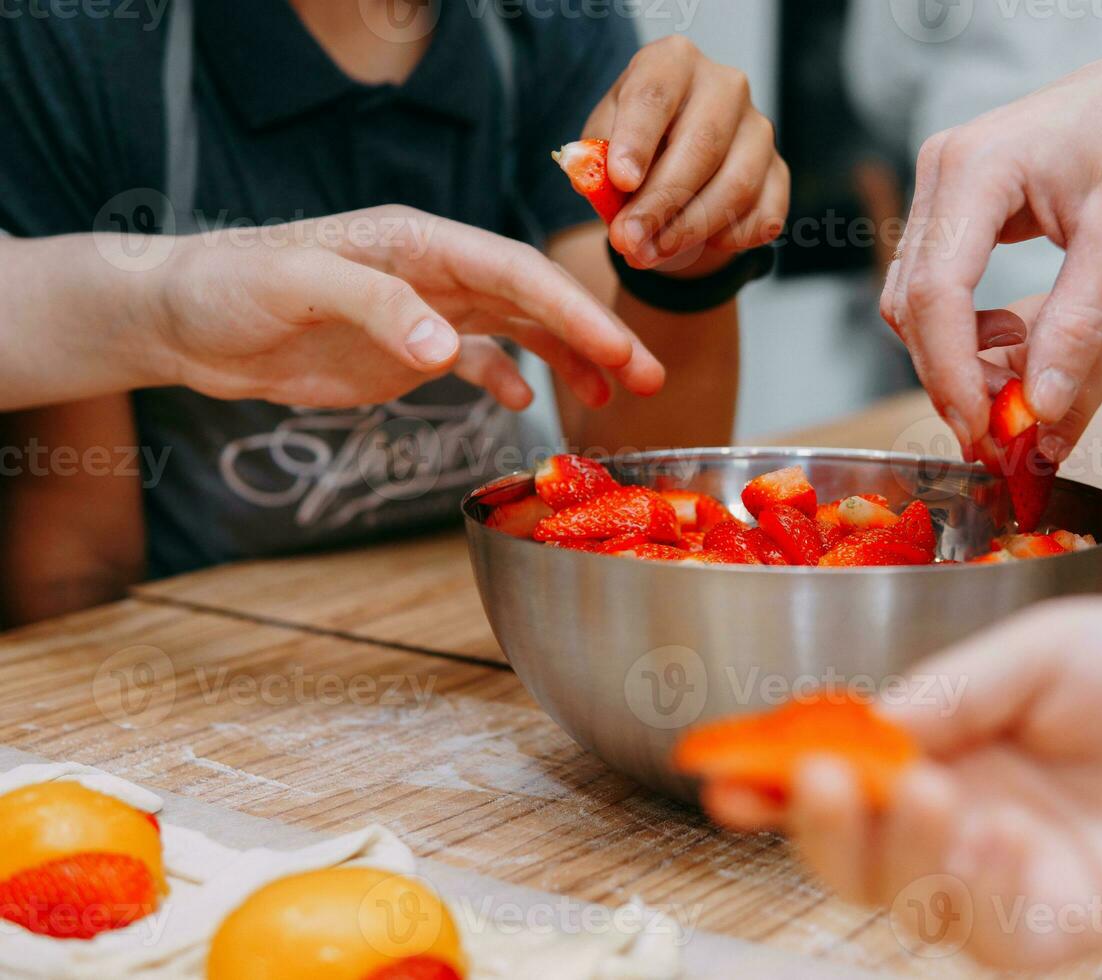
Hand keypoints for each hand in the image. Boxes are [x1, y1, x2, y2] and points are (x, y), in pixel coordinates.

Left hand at [148, 205, 664, 408]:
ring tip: (612, 398)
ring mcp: (425, 313)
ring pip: (519, 330)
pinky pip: (477, 360)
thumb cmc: (230, 288)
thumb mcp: (298, 286)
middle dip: (596, 337)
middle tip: (650, 380)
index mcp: (419, 243)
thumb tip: (451, 348)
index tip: (622, 351)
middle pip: (535, 300)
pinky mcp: (406, 350)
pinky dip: (508, 379)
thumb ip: (378, 308)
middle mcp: (434, 273)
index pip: (517, 272)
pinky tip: (527, 405)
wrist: (184, 321)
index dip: (575, 311)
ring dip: (568, 360)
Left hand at [586, 36, 788, 272]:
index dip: (637, 140)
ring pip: (736, 185)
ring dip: (690, 229)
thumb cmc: (635, 148)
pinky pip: (764, 214)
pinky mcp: (779, 171)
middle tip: (629, 241)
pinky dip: (729, 238)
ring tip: (650, 254)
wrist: (676, 170)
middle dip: (662, 202)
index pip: (656, 95)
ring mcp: (759, 129)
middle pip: (702, 145)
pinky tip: (696, 245)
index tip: (621, 182)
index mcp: (673, 62)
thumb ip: (597, 160)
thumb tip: (602, 183)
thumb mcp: (603, 144)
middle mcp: (724, 86)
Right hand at [703, 599, 1101, 968]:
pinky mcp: (1056, 930)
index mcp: (948, 745)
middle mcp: (962, 815)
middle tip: (812, 778)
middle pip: (849, 849)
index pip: (841, 770)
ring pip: (898, 896)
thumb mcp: (1035, 654)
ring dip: (892, 849)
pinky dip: (971, 887)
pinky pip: (980, 930)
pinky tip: (1002, 837)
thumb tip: (854, 727)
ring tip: (927, 794)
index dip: (774, 773)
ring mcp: (1005, 878)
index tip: (717, 768)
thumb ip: (943, 695)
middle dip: (813, 821)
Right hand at [881, 32, 1101, 454]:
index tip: (984, 427)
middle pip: (911, 301)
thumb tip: (1040, 407)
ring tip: (1013, 383)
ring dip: (950, 355)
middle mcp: (940, 171)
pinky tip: (1008, 341)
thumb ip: (1079, 324)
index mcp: (975, 168)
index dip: (950, 370)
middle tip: (997, 431)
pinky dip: (958, 328)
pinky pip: (930, 280)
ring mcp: (937, 184)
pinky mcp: (948, 201)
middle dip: (948, 374)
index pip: (935, 291)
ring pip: (911, 297)